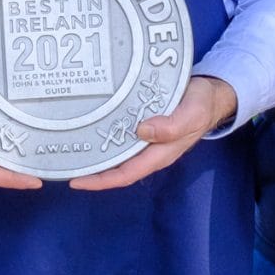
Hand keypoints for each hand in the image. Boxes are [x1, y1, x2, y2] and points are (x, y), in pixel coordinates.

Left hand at [71, 76, 236, 191]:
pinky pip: (120, 135)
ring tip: (68, 149)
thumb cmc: (202, 105)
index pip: (125, 174)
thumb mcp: (192, 114)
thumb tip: (142, 131)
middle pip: (115, 167)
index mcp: (159, 154)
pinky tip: (88, 127)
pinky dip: (104, 135)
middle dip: (90, 170)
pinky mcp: (143, 124)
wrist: (212, 93)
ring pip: (116, 153)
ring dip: (95, 153)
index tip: (75, 182)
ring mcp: (146, 139)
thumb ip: (173, 126)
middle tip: (62, 165)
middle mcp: (149, 150)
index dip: (100, 181)